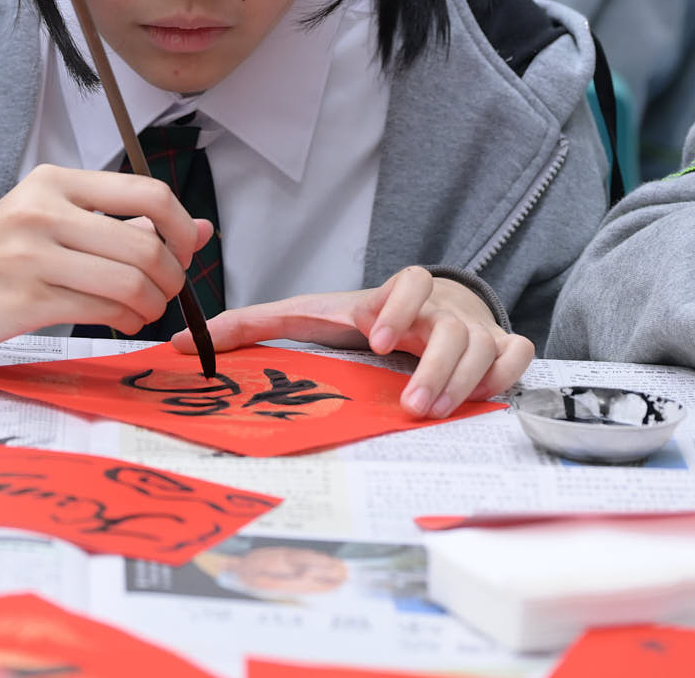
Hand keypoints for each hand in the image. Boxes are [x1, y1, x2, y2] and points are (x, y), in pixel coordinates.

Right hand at [0, 164, 212, 363]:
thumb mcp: (55, 225)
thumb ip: (125, 223)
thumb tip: (202, 230)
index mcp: (54, 181)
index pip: (148, 191)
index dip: (180, 229)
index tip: (182, 255)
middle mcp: (42, 207)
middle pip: (145, 241)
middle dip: (171, 277)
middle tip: (165, 294)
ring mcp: (30, 252)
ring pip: (130, 278)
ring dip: (151, 304)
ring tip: (142, 312)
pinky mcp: (24, 296)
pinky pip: (102, 308)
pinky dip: (126, 320)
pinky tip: (120, 322)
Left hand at [170, 265, 532, 418]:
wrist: (432, 309)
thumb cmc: (363, 319)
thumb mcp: (310, 316)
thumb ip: (251, 326)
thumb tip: (177, 341)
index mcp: (393, 295)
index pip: (409, 281)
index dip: (398, 305)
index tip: (378, 338)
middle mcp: (438, 310)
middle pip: (453, 327)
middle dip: (435, 366)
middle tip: (412, 405)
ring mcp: (473, 329)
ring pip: (486, 347)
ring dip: (464, 381)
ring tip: (432, 412)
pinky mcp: (499, 350)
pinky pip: (517, 357)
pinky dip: (505, 376)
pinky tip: (481, 399)